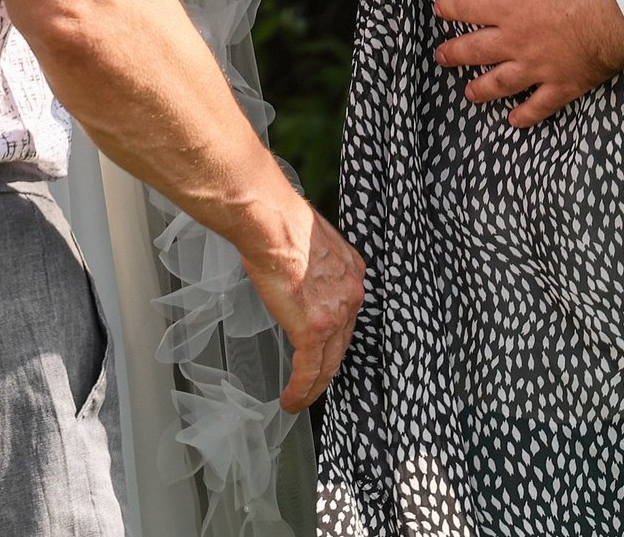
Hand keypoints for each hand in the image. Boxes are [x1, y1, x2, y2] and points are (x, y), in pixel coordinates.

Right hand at [241, 203, 366, 410]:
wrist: (272, 224)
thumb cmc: (282, 222)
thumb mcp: (311, 239)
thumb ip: (314, 260)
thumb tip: (299, 266)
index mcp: (351, 272)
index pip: (346, 313)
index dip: (335, 334)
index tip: (323, 346)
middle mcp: (351, 295)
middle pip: (342, 342)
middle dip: (327, 365)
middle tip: (313, 382)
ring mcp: (335, 315)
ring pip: (329, 364)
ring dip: (315, 386)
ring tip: (300, 399)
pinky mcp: (313, 330)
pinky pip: (309, 371)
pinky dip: (301, 391)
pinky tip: (291, 401)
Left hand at [434, 0, 623, 127]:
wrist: (623, 3)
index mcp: (509, 5)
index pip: (468, 7)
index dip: (450, 7)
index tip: (439, 9)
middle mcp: (517, 40)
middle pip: (476, 50)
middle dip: (454, 53)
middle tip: (441, 57)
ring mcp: (539, 65)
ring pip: (501, 82)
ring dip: (481, 89)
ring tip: (469, 93)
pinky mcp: (564, 83)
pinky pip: (540, 105)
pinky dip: (526, 115)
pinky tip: (514, 120)